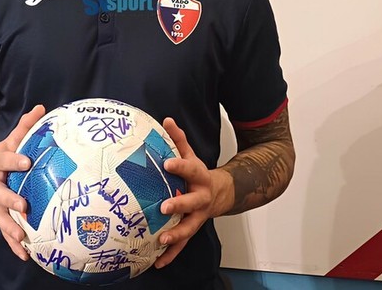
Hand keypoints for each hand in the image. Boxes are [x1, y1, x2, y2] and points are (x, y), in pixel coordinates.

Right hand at [0, 104, 45, 260]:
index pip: (4, 160)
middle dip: (10, 200)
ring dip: (10, 228)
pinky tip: (25, 254)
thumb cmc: (2, 156)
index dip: (14, 160)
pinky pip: (5, 232)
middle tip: (24, 206)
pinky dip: (13, 243)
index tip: (27, 162)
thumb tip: (40, 108)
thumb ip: (26, 126)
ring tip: (22, 237)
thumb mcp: (11, 139)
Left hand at [155, 117, 230, 268]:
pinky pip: (182, 244)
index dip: (180, 166)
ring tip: (162, 238)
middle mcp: (201, 199)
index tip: (167, 163)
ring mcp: (198, 216)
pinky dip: (171, 254)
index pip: (190, 169)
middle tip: (164, 207)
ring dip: (176, 234)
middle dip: (179, 205)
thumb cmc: (199, 174)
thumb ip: (178, 140)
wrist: (222, 194)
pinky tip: (158, 261)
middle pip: (192, 202)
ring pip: (189, 227)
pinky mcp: (192, 229)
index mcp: (200, 178)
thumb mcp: (191, 155)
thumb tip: (167, 120)